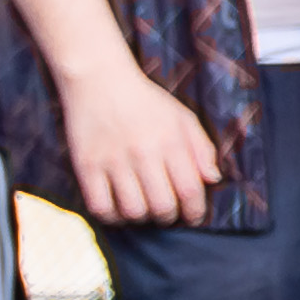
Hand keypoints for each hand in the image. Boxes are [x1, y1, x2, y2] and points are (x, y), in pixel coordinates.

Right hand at [60, 57, 222, 224]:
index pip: (190, 190)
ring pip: (132, 210)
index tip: (193, 217)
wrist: (99, 81)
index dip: (195, 211)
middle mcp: (143, 153)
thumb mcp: (183, 118)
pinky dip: (112, 216)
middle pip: (162, 206)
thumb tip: (213, 180)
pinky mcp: (86, 165)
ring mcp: (112, 160)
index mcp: (171, 142)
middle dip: (169, 217)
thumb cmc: (146, 102)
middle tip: (167, 213)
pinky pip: (100, 206)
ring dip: (142, 218)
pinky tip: (118, 209)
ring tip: (143, 209)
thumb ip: (202, 149)